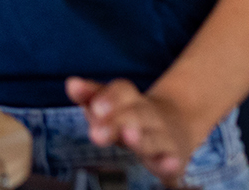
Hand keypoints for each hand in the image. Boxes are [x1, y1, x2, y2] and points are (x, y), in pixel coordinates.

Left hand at [66, 77, 197, 186]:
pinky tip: (168, 163)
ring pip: (153, 138)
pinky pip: (172, 162)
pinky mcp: (174, 160)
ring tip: (129, 137)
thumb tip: (71, 84)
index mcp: (131, 99)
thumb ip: (90, 94)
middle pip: (136, 113)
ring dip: (141, 139)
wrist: (177, 125)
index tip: (94, 107)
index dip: (109, 97)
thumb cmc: (130, 115)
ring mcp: (163, 137)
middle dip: (117, 121)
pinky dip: (170, 164)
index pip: (122, 90)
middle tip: (96, 134)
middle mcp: (149, 115)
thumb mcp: (110, 103)